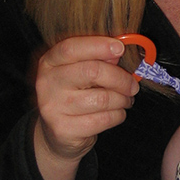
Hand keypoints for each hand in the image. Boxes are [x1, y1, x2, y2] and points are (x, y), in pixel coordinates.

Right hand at [34, 35, 137, 179]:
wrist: (57, 133)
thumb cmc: (74, 96)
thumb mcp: (79, 73)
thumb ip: (95, 59)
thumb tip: (117, 52)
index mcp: (49, 62)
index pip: (71, 48)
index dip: (98, 45)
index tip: (120, 48)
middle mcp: (47, 83)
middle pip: (92, 71)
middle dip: (120, 78)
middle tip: (132, 86)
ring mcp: (52, 107)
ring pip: (102, 99)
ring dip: (122, 100)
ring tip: (125, 100)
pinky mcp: (63, 129)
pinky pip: (103, 119)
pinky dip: (118, 115)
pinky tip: (117, 113)